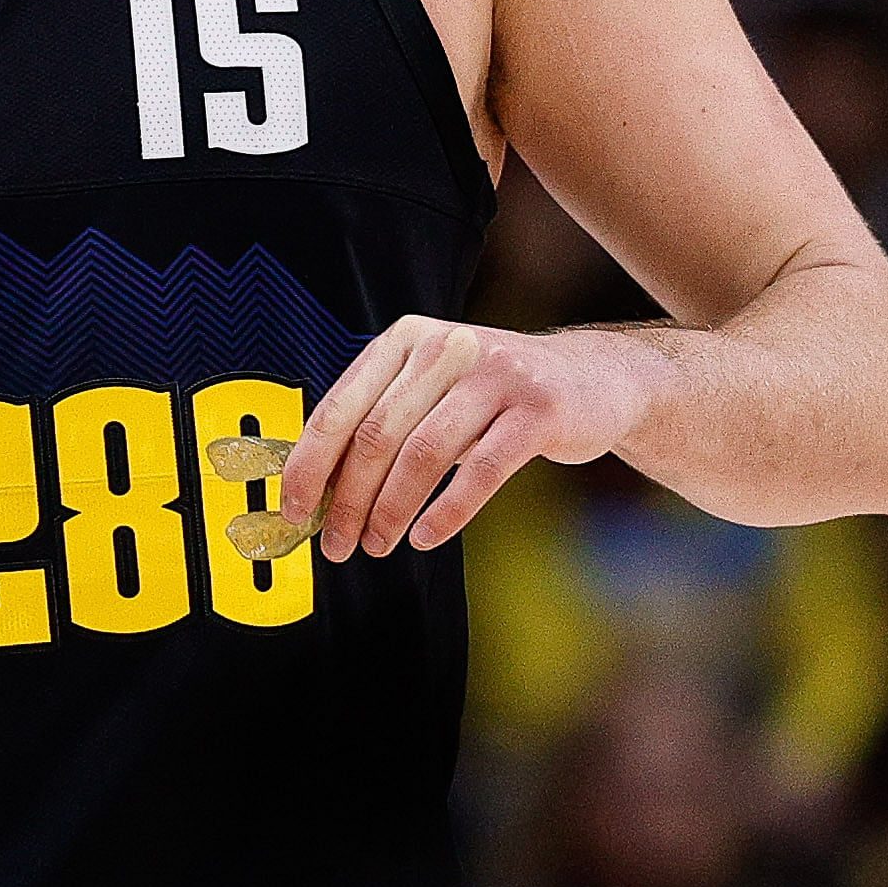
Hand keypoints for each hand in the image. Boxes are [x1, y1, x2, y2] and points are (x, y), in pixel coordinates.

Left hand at [285, 317, 659, 559]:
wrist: (593, 378)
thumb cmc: (491, 397)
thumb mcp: (429, 391)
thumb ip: (376, 423)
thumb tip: (314, 489)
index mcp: (404, 341)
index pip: (339, 409)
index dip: (310, 465)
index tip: (294, 510)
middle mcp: (445, 348)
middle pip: (376, 436)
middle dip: (349, 500)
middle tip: (338, 544)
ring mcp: (495, 375)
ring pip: (423, 455)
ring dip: (391, 511)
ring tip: (379, 545)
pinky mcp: (538, 410)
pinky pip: (481, 470)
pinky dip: (447, 511)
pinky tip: (426, 537)